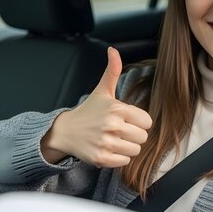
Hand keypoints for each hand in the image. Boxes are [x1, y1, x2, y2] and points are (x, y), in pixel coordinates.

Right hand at [41, 47, 152, 166]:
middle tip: (119, 130)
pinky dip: (118, 158)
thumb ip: (112, 71)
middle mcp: (112, 126)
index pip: (147, 121)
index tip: (126, 120)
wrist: (65, 131)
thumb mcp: (102, 91)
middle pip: (143, 137)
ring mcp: (106, 143)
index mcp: (117, 109)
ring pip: (135, 150)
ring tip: (113, 139)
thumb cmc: (88, 111)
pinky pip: (125, 162)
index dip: (138, 121)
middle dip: (133, 135)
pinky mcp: (101, 158)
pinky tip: (108, 148)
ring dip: (126, 147)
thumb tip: (113, 50)